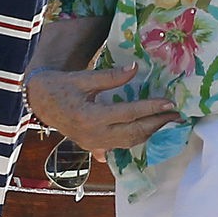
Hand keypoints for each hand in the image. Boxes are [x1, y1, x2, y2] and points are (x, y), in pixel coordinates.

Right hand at [27, 64, 180, 156]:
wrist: (40, 101)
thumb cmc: (60, 86)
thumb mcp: (83, 78)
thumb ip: (110, 76)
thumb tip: (135, 68)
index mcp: (90, 117)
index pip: (129, 114)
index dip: (151, 108)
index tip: (170, 103)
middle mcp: (94, 135)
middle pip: (134, 132)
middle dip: (158, 124)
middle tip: (177, 115)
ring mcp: (93, 144)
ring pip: (129, 142)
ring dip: (151, 133)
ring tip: (168, 123)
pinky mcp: (93, 147)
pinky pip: (121, 146)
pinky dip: (138, 139)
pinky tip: (150, 131)